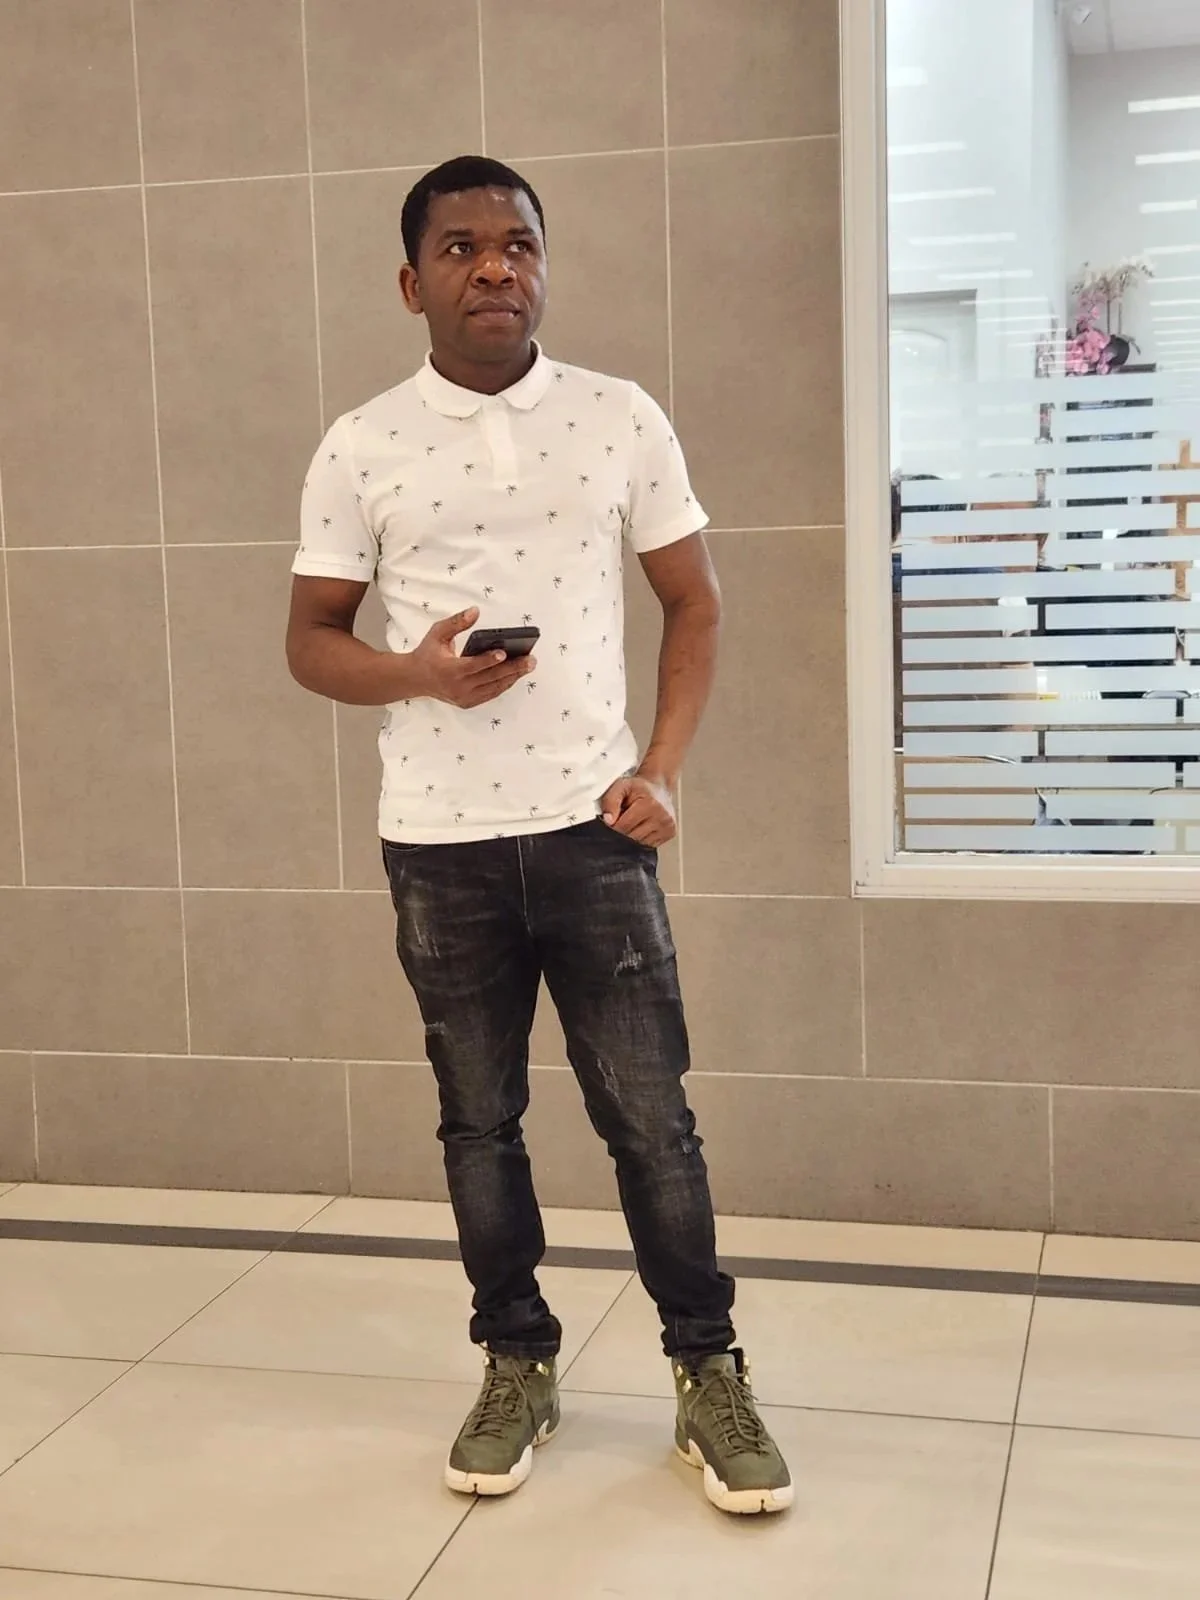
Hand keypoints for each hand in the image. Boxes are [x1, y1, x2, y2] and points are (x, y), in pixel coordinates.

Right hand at [408, 608, 534, 708]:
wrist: (416, 679)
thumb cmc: (428, 653)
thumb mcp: (437, 633)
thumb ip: (456, 622)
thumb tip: (475, 611)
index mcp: (449, 670)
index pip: (472, 665)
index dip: (488, 660)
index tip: (503, 652)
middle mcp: (458, 687)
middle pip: (489, 678)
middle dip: (512, 668)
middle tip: (530, 659)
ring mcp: (464, 697)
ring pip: (494, 688)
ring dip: (513, 677)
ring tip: (528, 665)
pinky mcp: (468, 703)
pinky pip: (491, 694)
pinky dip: (504, 684)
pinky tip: (516, 674)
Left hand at [600, 771, 676, 846]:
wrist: (658, 787)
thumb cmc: (639, 788)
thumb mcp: (621, 787)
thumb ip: (610, 801)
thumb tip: (608, 820)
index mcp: (650, 804)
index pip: (624, 826)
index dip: (613, 825)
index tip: (613, 819)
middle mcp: (663, 816)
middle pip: (632, 837)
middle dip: (623, 832)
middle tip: (623, 819)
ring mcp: (668, 826)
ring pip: (640, 843)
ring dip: (632, 836)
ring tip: (634, 821)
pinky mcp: (670, 833)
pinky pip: (649, 844)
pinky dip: (642, 838)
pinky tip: (642, 826)